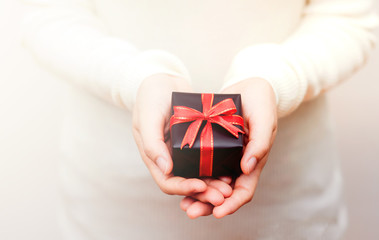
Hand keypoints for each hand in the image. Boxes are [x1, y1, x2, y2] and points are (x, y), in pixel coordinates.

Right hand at [132, 74, 232, 201]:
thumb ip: (152, 143)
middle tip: (223, 195)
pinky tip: (231, 170)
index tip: (202, 186)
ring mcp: (181, 151)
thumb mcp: (148, 116)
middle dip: (204, 192)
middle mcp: (167, 158)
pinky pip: (206, 160)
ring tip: (229, 187)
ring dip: (212, 184)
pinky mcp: (194, 142)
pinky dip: (216, 168)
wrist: (162, 78)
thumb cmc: (150, 96)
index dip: (184, 188)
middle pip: (185, 183)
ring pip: (198, 175)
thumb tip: (166, 169)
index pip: (167, 181)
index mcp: (153, 156)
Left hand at [179, 78, 277, 218]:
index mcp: (253, 162)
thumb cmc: (261, 101)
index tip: (217, 213)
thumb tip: (248, 168)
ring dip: (197, 195)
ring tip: (182, 204)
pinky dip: (192, 176)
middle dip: (207, 205)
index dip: (232, 204)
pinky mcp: (211, 147)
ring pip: (210, 183)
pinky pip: (201, 167)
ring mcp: (224, 157)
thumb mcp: (264, 118)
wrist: (249, 85)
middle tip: (189, 211)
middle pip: (223, 193)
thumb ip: (260, 143)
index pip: (243, 191)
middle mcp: (238, 164)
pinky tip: (178, 181)